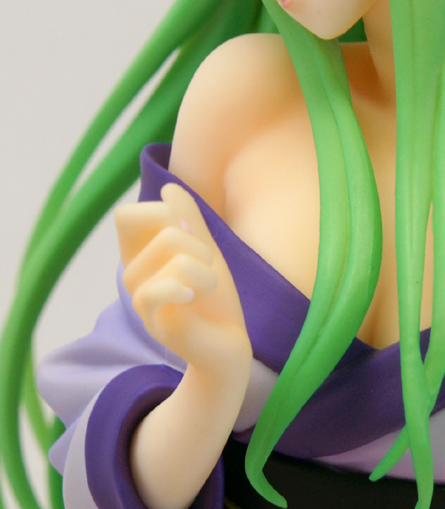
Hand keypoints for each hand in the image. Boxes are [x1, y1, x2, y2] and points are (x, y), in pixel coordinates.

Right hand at [115, 183, 250, 377]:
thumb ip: (189, 221)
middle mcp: (134, 280)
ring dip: (206, 270)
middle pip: (164, 228)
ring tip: (206, 291)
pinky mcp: (159, 325)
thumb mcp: (206, 253)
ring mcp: (143, 304)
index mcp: (141, 260)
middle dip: (198, 242)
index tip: (187, 236)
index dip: (159, 214)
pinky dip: (191, 286)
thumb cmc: (214, 301)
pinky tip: (194, 299)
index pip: (125, 216)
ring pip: (175, 254)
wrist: (229, 347)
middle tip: (207, 271)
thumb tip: (169, 187)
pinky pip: (162, 288)